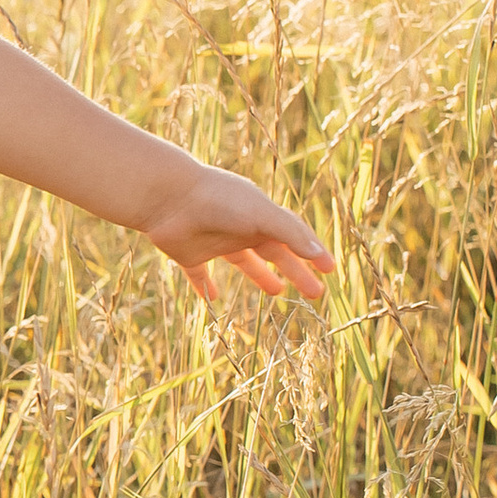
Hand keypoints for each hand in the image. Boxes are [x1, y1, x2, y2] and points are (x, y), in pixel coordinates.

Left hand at [132, 152, 333, 302]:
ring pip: (243, 262)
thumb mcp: (260, 214)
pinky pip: (199, 275)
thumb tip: (318, 254)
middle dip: (296, 272)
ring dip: (261, 277)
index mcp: (259, 215)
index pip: (293, 236)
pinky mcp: (189, 255)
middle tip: (316, 293)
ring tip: (277, 293)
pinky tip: (213, 300)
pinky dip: (205, 287)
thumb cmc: (218, 201)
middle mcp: (240, 228)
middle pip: (274, 253)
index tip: (329, 270)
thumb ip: (289, 233)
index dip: (312, 252)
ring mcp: (215, 241)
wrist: (167, 197)